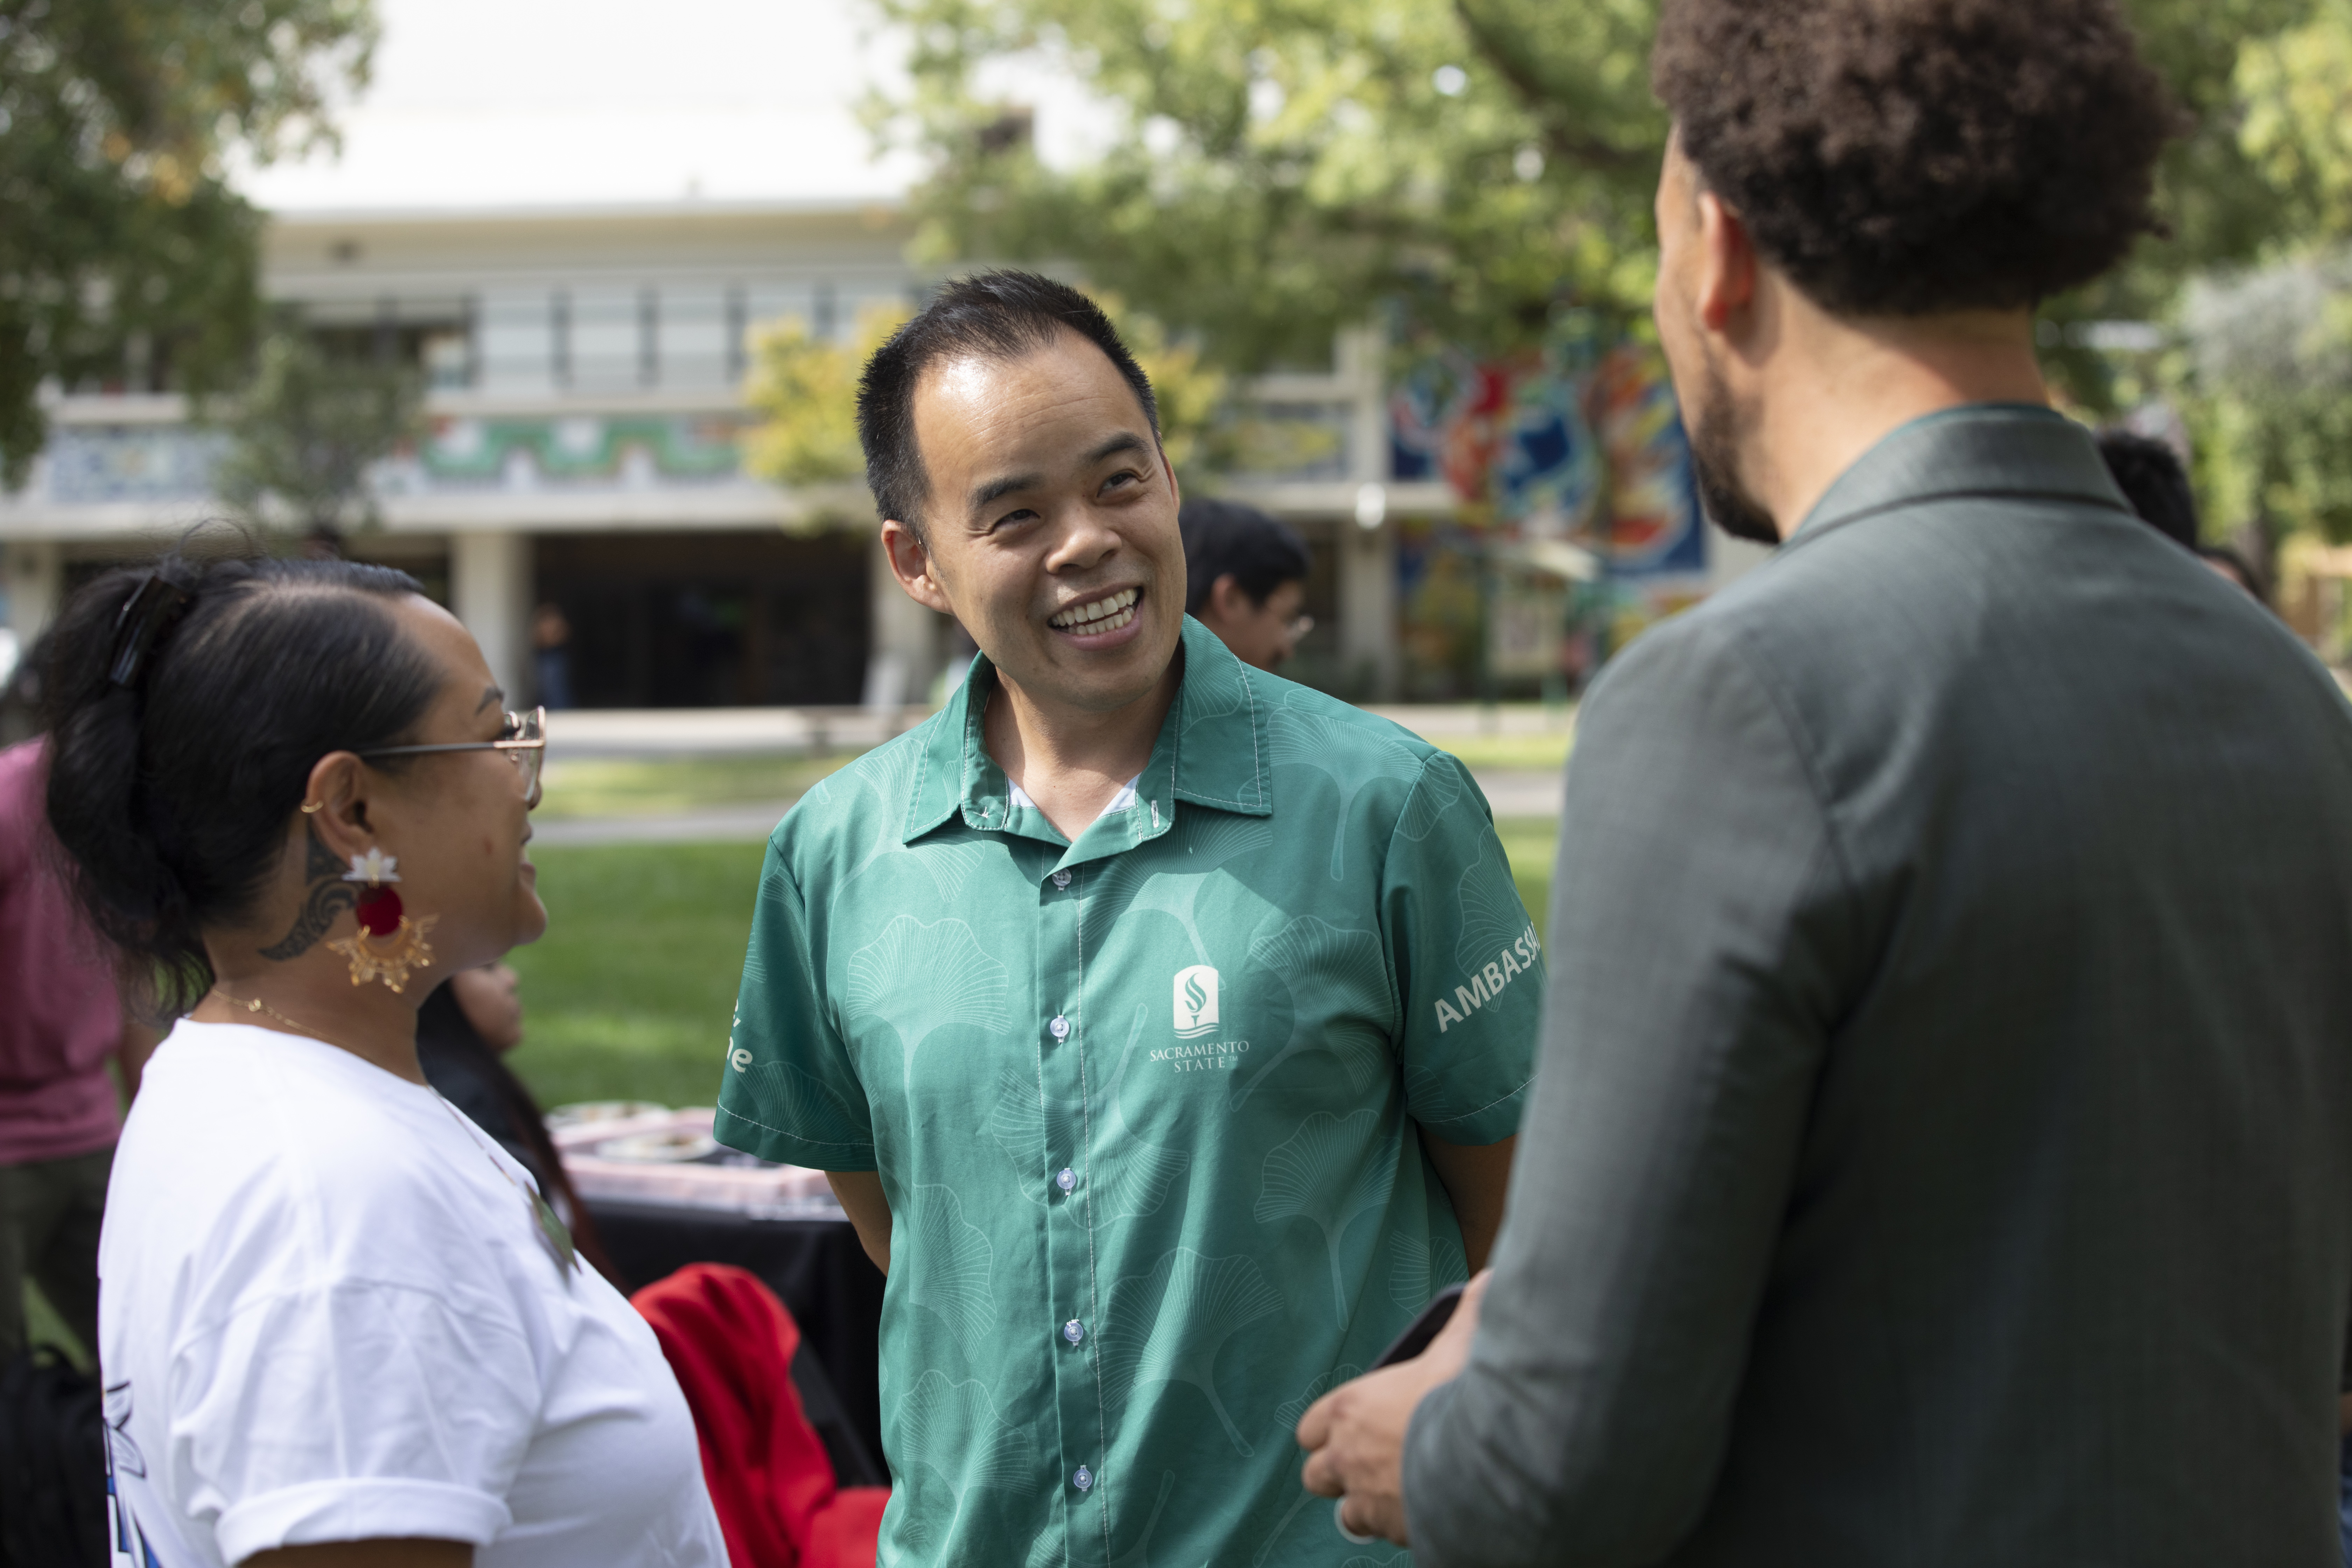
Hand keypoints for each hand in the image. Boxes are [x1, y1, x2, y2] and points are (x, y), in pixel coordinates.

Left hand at [1297, 1270, 1490, 1546]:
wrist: (1482, 1460)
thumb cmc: (1458, 1399)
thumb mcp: (1459, 1347)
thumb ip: (1468, 1314)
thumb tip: (1489, 1279)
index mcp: (1352, 1409)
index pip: (1310, 1428)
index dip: (1328, 1431)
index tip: (1348, 1430)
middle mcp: (1348, 1456)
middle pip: (1315, 1475)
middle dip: (1338, 1473)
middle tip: (1370, 1465)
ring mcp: (1367, 1496)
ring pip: (1347, 1512)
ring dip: (1367, 1503)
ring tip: (1398, 1492)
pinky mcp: (1392, 1527)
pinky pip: (1381, 1533)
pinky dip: (1397, 1525)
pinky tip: (1423, 1511)